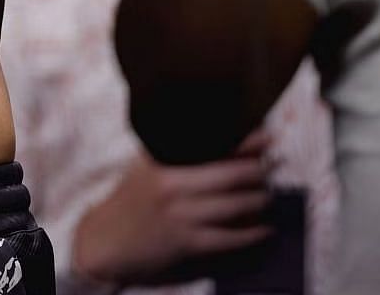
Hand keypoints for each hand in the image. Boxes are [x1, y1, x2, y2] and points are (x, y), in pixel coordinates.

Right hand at [73, 135, 274, 285]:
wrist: (109, 239)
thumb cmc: (132, 199)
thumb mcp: (146, 167)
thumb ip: (176, 152)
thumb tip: (227, 143)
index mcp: (160, 160)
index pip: (210, 144)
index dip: (244, 140)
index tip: (266, 136)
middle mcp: (171, 184)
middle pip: (231, 174)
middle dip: (259, 171)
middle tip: (270, 167)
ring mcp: (180, 215)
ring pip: (236, 205)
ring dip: (260, 200)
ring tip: (267, 195)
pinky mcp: (187, 242)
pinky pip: (231, 237)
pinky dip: (253, 233)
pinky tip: (263, 228)